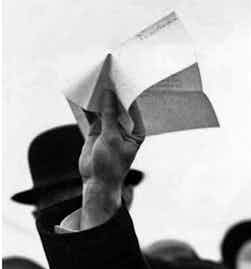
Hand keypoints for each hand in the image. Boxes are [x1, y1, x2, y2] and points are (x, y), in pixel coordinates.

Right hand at [78, 90, 144, 228]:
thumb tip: (109, 94)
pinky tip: (82, 95)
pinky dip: (88, 106)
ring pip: (104, 109)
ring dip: (99, 98)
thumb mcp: (111, 138)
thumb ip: (109, 115)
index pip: (133, 109)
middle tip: (107, 74)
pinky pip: (93, 115)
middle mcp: (125, 129)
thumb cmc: (111, 164)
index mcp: (136, 132)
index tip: (122, 79)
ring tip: (94, 80)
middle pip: (118, 107)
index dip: (127, 94)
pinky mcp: (97, 131)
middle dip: (112, 93)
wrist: (96, 181)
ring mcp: (110, 129)